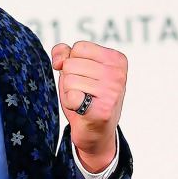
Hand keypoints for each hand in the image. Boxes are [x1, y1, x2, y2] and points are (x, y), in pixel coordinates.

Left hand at [51, 40, 126, 173]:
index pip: (79, 47)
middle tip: (84, 91)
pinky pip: (71, 96)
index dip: (73, 62)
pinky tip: (81, 108)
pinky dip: (69, 103)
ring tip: (83, 100)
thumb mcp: (76, 68)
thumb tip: (59, 61)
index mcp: (116, 59)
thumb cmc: (86, 95)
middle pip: (72, 63)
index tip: (85, 75)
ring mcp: (112, 92)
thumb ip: (64, 53)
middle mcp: (118, 74)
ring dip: (70, 92)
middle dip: (70, 78)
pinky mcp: (103, 110)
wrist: (96, 131)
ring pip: (69, 80)